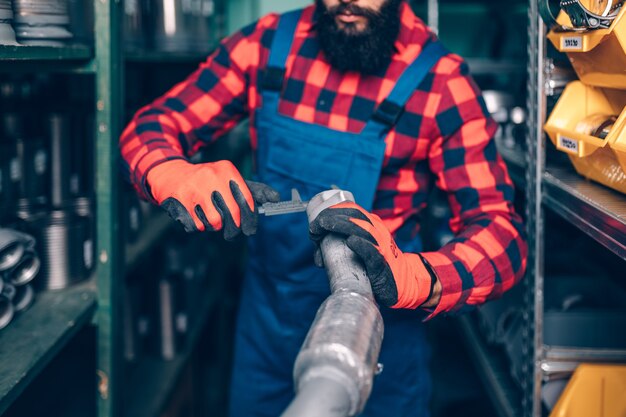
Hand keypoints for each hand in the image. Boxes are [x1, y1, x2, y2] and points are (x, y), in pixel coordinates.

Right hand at [147, 159, 279, 239]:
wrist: (171, 174)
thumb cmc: (208, 181)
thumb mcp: (229, 179)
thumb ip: (252, 190)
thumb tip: (276, 199)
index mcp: (226, 170)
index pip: (246, 199)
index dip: (250, 217)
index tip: (250, 228)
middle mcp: (211, 177)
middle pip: (231, 215)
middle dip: (233, 227)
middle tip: (231, 229)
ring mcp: (194, 189)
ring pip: (214, 223)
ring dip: (213, 225)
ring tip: (208, 214)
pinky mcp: (179, 201)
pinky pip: (196, 226)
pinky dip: (197, 225)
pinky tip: (194, 213)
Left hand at [309, 202, 434, 308]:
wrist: (403, 283)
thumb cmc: (377, 266)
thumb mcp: (360, 250)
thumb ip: (340, 250)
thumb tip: (318, 257)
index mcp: (371, 225)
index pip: (350, 209)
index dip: (331, 211)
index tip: (315, 223)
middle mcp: (377, 231)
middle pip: (353, 215)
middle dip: (331, 217)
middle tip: (314, 227)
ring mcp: (381, 246)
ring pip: (362, 229)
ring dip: (340, 226)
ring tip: (323, 226)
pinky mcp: (382, 264)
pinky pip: (373, 252)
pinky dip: (361, 245)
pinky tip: (351, 241)